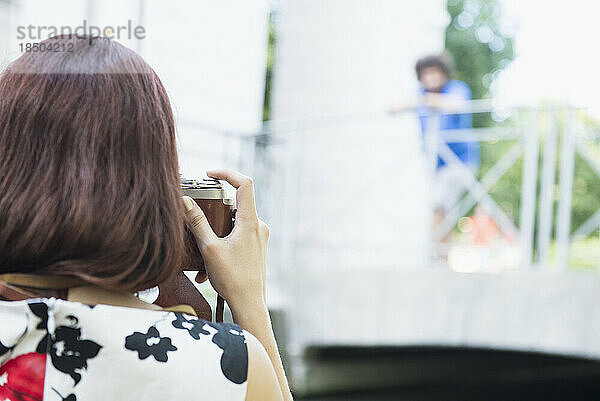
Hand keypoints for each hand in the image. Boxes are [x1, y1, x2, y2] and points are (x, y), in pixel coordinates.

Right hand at [182, 169, 268, 310]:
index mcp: (251, 222)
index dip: (227, 173)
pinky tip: (208, 265)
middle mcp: (259, 226)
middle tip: (197, 214)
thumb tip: (185, 201)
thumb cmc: (232, 279)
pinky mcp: (256, 248)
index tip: (210, 174)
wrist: (250, 305)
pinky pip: (237, 236)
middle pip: (236, 203)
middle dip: (214, 209)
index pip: (244, 184)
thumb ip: (197, 223)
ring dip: (215, 232)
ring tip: (200, 250)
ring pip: (234, 222)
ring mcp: (259, 237)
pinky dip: (222, 243)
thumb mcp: (209, 249)